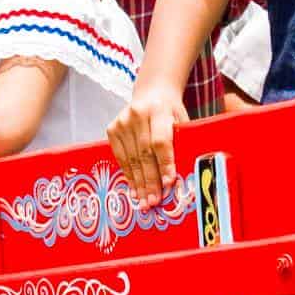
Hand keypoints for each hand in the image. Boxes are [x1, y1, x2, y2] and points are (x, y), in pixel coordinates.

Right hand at [107, 82, 188, 208]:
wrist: (153, 93)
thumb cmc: (171, 112)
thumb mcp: (181, 121)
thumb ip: (180, 143)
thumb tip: (180, 178)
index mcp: (159, 109)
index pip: (160, 141)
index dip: (164, 163)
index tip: (168, 183)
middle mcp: (137, 114)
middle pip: (144, 153)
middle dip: (150, 180)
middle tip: (154, 201)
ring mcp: (122, 121)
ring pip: (131, 158)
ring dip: (139, 183)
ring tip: (145, 201)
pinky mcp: (112, 128)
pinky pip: (121, 157)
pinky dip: (129, 175)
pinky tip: (135, 189)